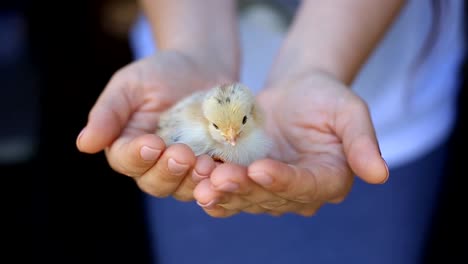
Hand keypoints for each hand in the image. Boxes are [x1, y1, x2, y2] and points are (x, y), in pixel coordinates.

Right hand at [76, 51, 232, 200]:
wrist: (202, 66)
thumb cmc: (160, 73)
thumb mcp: (131, 85)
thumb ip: (109, 112)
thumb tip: (84, 144)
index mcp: (129, 145)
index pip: (126, 161)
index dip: (137, 157)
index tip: (152, 143)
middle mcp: (155, 164)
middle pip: (155, 182)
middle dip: (167, 171)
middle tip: (182, 154)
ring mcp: (185, 168)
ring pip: (184, 188)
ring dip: (193, 180)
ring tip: (204, 164)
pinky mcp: (212, 165)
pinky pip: (213, 181)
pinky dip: (216, 179)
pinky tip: (223, 169)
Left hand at [193, 70, 388, 216]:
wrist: (296, 91)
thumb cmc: (324, 96)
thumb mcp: (349, 110)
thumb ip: (362, 141)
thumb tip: (380, 174)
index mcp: (329, 178)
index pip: (307, 185)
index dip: (283, 180)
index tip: (260, 169)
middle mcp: (301, 192)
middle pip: (271, 197)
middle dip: (245, 189)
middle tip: (219, 179)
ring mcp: (272, 190)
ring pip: (248, 198)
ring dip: (225, 194)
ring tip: (202, 186)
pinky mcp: (249, 182)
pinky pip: (232, 192)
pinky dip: (215, 191)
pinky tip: (197, 188)